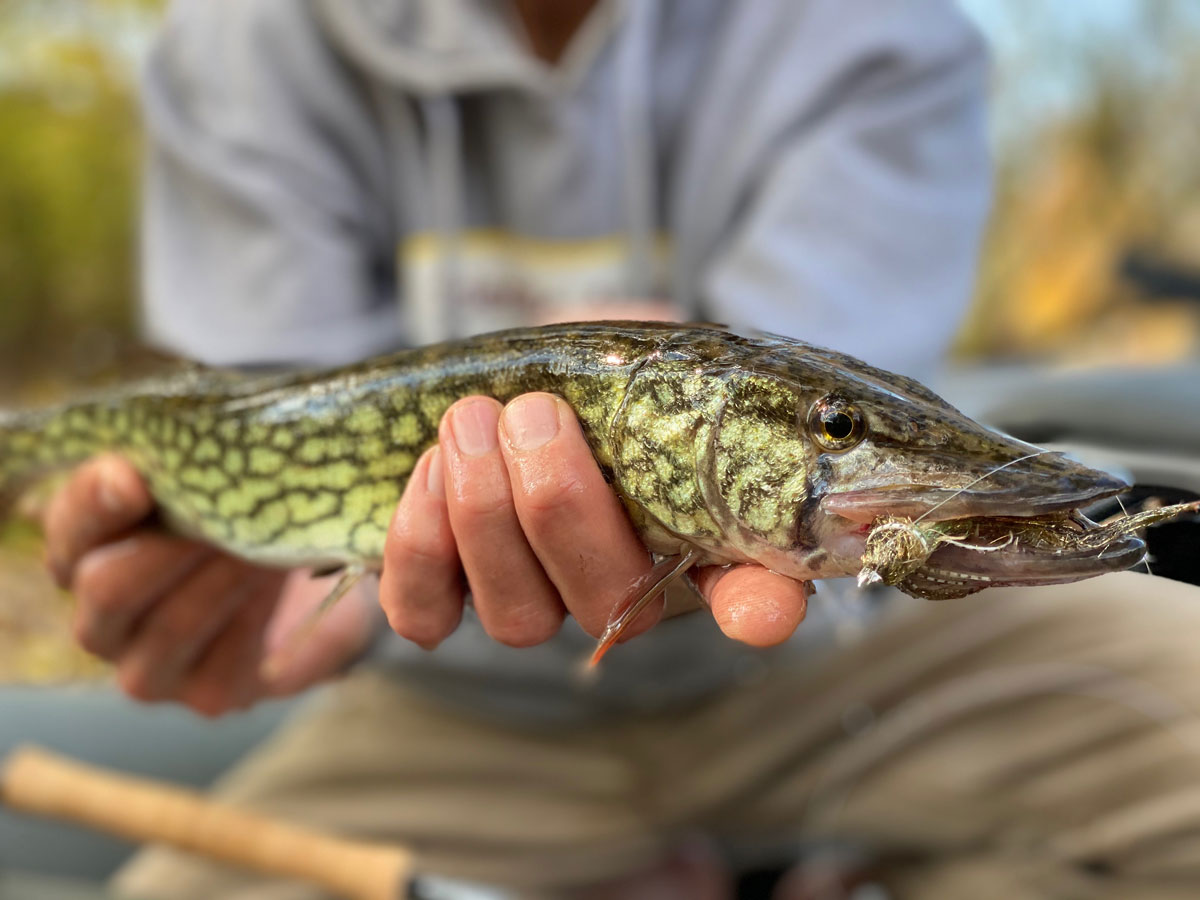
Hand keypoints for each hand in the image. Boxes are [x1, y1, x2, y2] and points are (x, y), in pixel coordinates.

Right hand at [44, 455, 375, 715]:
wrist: (321, 572)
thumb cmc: (254, 510)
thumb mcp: (222, 476)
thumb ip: (187, 465)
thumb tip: (172, 453)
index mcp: (89, 550)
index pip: (69, 528)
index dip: (95, 503)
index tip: (133, 476)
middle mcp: (104, 618)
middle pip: (107, 588)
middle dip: (169, 547)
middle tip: (225, 512)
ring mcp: (150, 667)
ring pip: (169, 627)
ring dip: (221, 578)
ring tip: (263, 542)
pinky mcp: (208, 695)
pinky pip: (220, 667)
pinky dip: (254, 621)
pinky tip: (278, 588)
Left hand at [380, 394, 810, 649]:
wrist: (499, 374)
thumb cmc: (588, 367)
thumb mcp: (634, 353)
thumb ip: (660, 374)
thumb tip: (667, 372)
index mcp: (692, 533)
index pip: (754, 598)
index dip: (759, 610)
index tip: (754, 612)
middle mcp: (618, 589)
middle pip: (605, 600)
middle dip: (560, 503)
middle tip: (535, 412)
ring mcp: (532, 604)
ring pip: (517, 617)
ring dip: (485, 511)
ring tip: (471, 419)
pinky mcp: (445, 603)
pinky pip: (426, 614)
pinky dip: (420, 544)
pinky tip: (429, 469)